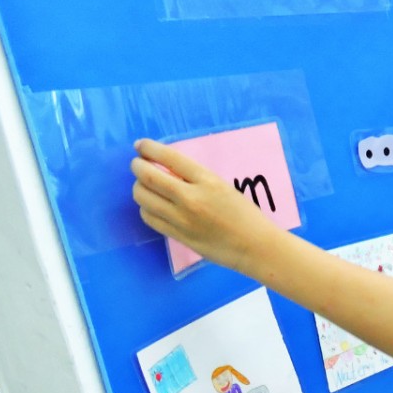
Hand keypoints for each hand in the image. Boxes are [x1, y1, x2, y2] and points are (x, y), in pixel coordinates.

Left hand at [130, 139, 277, 272]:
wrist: (256, 247)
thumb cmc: (245, 214)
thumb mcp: (223, 186)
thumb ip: (195, 177)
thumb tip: (165, 168)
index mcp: (207, 181)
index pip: (169, 157)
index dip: (148, 148)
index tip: (141, 146)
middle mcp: (191, 198)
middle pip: (148, 177)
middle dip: (137, 166)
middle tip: (138, 164)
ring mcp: (182, 219)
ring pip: (143, 197)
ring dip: (139, 187)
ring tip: (146, 187)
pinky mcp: (179, 236)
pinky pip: (149, 218)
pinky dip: (146, 208)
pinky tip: (154, 206)